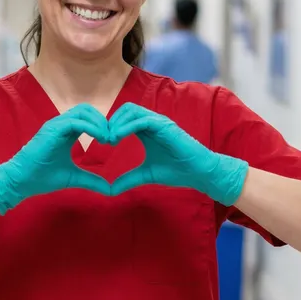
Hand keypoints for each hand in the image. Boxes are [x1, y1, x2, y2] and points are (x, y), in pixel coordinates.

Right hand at [0, 104, 111, 213]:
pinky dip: (91, 127)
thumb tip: (109, 189)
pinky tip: (100, 139)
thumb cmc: (42, 178)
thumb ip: (91, 180)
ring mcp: (55, 125)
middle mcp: (60, 124)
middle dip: (103, 121)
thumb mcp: (74, 178)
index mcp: (65, 132)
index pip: (87, 117)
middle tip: (113, 138)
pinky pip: (75, 122)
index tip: (113, 141)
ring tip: (108, 139)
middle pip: (87, 109)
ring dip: (99, 122)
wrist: (21, 181)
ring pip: (83, 111)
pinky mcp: (52, 130)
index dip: (103, 125)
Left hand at [108, 103, 248, 206]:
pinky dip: (127, 126)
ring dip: (117, 123)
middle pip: (125, 109)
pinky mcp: (165, 126)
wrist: (199, 173)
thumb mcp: (146, 175)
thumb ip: (128, 179)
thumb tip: (111, 190)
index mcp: (147, 130)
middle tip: (102, 139)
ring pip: (132, 111)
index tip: (101, 142)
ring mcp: (159, 122)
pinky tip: (117, 138)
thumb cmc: (177, 171)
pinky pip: (142, 120)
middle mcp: (153, 122)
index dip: (110, 126)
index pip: (124, 118)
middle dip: (111, 122)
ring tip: (108, 139)